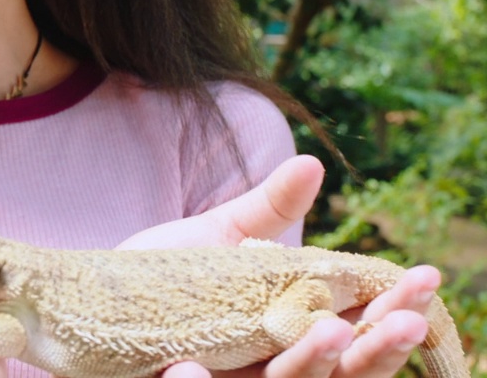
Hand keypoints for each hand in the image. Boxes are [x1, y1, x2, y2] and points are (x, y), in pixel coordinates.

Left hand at [120, 155, 437, 377]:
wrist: (92, 300)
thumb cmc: (170, 273)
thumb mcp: (222, 239)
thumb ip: (267, 211)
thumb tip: (311, 162)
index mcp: (292, 339)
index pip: (359, 338)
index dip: (393, 314)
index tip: (426, 277)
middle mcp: (267, 371)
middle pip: (337, 377)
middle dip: (373, 351)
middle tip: (401, 318)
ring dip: (309, 366)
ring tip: (329, 328)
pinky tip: (188, 369)